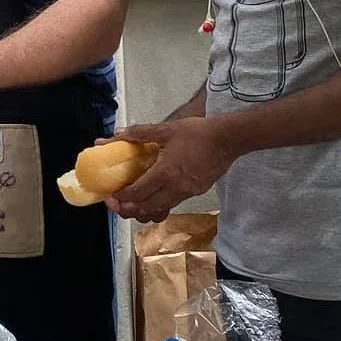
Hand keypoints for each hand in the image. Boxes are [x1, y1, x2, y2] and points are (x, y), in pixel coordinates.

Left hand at [105, 118, 235, 223]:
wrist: (228, 139)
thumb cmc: (198, 133)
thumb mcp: (165, 129)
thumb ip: (139, 133)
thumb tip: (118, 132)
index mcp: (166, 172)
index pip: (139, 192)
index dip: (123, 197)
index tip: (112, 197)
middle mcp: (177, 187)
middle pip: (148, 208)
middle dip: (130, 209)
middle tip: (117, 206)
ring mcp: (188, 192)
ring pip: (162, 209)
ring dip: (145, 210)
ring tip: (132, 205)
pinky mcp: (197, 192)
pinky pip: (174, 203)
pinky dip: (160, 205)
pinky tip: (153, 198)